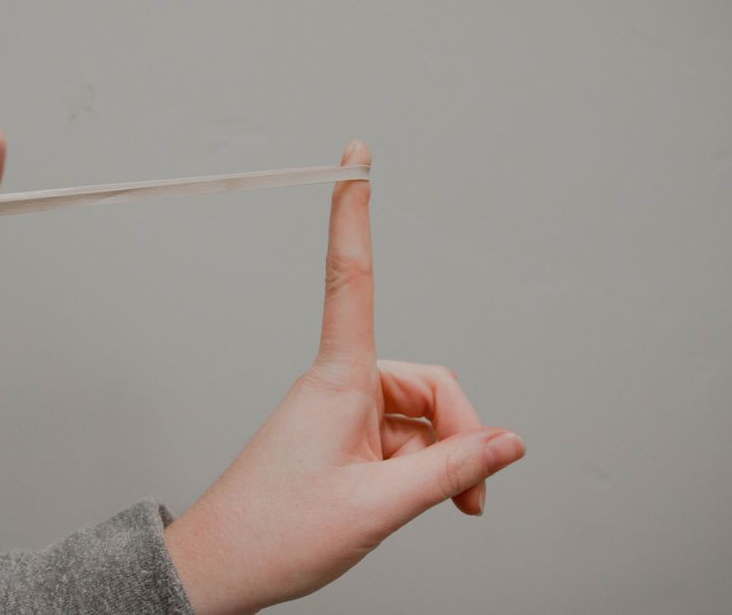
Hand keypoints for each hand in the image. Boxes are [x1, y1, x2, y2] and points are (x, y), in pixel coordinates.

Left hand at [163, 141, 524, 613]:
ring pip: (419, 416)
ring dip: (443, 458)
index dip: (355, 214)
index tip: (355, 160)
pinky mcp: (342, 439)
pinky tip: (424, 501)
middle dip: (459, 434)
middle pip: (427, 383)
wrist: (223, 571)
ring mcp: (341, 415)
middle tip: (468, 496)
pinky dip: (424, 467)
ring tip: (449, 507)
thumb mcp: (378, 507)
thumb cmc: (277, 534)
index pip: (353, 279)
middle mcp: (340, 386)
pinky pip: (401, 439)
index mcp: (338, 381)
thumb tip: (509, 442)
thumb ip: (451, 471)